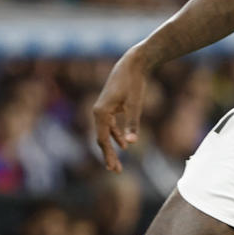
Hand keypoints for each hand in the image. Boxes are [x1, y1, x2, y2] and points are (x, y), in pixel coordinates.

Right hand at [93, 48, 150, 172]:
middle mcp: (98, 111)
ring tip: (118, 163)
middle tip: (115, 170)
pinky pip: (110, 125)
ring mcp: (103, 109)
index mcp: (101, 112)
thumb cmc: (134, 83)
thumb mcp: (135, 104)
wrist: (132, 64)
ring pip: (105, 133)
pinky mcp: (109, 106)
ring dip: (112, 147)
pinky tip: (124, 144)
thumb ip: (132, 124)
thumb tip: (132, 143)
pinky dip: (116, 135)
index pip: (102, 139)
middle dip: (108, 155)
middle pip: (101, 138)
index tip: (113, 168)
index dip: (108, 155)